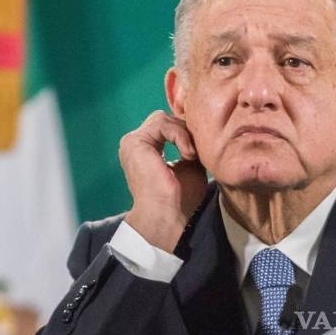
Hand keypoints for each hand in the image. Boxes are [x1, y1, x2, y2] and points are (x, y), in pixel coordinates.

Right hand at [119, 110, 207, 252]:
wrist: (166, 215)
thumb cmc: (179, 198)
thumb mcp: (191, 166)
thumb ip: (191, 146)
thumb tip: (203, 131)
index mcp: (146, 149)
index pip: (168, 126)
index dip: (187, 132)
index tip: (201, 149)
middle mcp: (136, 144)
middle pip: (166, 119)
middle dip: (186, 131)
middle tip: (197, 151)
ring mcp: (132, 142)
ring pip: (164, 119)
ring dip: (184, 134)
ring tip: (192, 155)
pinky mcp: (135, 142)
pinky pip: (162, 124)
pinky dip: (180, 136)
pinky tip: (188, 154)